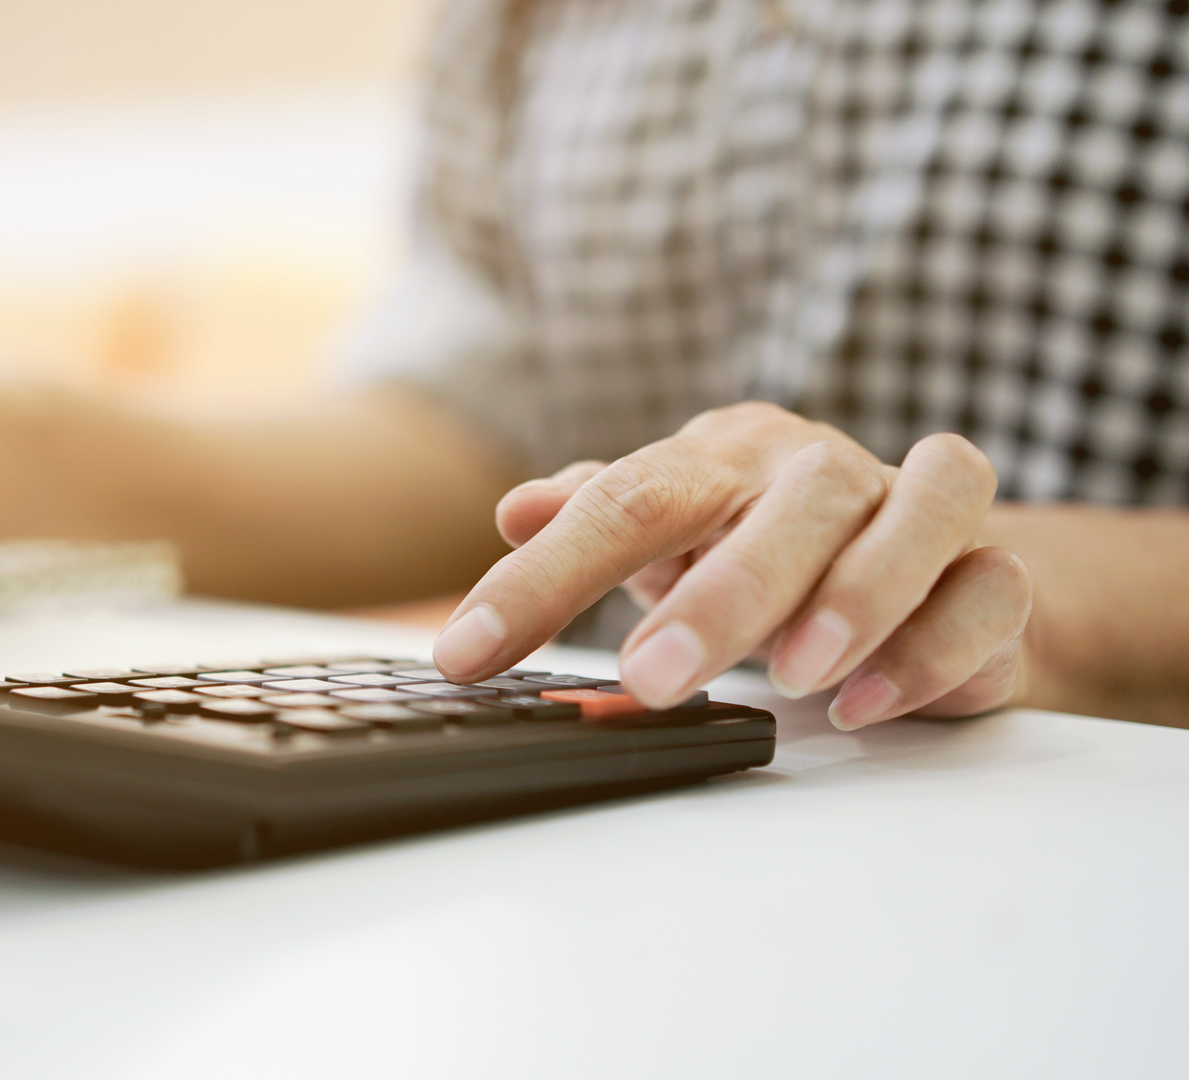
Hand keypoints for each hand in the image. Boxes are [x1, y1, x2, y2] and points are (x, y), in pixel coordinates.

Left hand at [430, 402, 1032, 729]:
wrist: (921, 561)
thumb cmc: (765, 546)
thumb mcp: (670, 533)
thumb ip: (595, 518)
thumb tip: (515, 509)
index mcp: (723, 458)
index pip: (624, 500)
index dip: (538, 581)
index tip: (468, 654)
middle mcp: (820, 470)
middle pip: (784, 503)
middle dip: (719, 595)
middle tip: (651, 678)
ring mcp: (917, 511)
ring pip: (914, 514)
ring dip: (854, 596)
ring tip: (793, 676)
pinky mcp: (996, 572)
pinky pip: (990, 590)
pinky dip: (935, 645)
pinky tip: (869, 700)